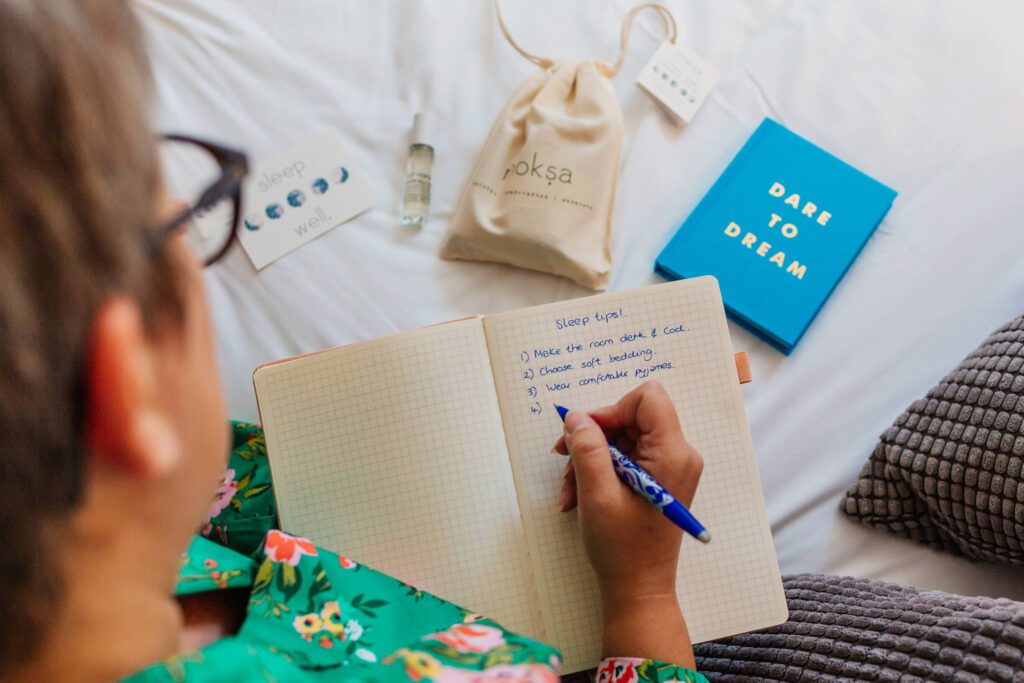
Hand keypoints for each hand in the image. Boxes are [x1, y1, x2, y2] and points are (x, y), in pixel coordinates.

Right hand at [553, 381, 701, 664]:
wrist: (639, 590)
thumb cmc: (623, 549)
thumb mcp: (597, 494)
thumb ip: (587, 448)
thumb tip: (575, 417)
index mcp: (673, 454)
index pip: (647, 398)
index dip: (612, 409)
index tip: (586, 434)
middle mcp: (679, 455)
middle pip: (632, 417)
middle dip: (594, 437)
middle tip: (563, 458)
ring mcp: (670, 468)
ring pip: (624, 437)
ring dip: (591, 457)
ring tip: (570, 489)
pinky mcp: (660, 479)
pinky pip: (627, 457)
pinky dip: (600, 470)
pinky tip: (579, 495)